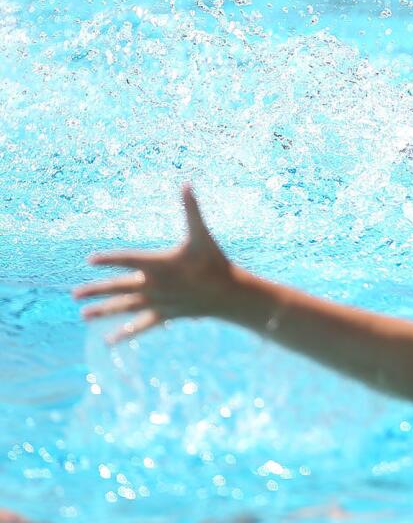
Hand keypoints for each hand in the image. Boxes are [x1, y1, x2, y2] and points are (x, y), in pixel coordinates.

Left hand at [73, 184, 236, 343]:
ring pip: (125, 307)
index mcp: (158, 264)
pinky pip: (140, 325)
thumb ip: (192, 209)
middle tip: (74, 295)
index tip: (91, 260)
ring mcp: (157, 302)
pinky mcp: (164, 315)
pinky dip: (125, 333)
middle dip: (96, 290)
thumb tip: (187, 182)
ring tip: (84, 315)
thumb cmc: (214, 260)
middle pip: (118, 287)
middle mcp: (153, 285)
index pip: (126, 259)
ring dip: (104, 311)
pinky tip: (109, 340)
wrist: (228, 293)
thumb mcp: (201, 234)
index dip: (108, 259)